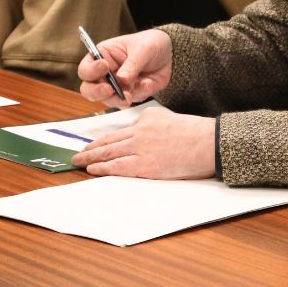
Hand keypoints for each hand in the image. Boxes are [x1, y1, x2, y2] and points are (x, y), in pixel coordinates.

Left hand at [71, 107, 215, 178]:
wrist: (209, 142)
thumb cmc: (197, 134)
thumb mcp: (171, 119)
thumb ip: (154, 125)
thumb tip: (142, 136)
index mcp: (147, 117)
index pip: (121, 130)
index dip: (105, 139)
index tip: (96, 144)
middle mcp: (140, 130)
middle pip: (109, 140)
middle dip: (91, 147)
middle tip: (78, 153)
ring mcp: (141, 147)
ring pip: (108, 151)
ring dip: (90, 157)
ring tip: (79, 162)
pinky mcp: (144, 164)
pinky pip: (116, 166)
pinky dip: (101, 167)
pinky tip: (92, 169)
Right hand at [78, 29, 172, 107]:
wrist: (172, 55)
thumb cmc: (152, 44)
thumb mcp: (143, 48)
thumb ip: (132, 64)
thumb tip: (122, 79)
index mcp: (103, 56)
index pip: (86, 68)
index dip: (91, 70)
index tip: (104, 67)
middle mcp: (106, 73)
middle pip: (89, 89)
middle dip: (97, 92)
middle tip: (109, 90)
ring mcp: (117, 86)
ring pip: (107, 100)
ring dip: (116, 99)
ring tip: (129, 95)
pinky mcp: (130, 94)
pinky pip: (129, 101)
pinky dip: (137, 96)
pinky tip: (147, 84)